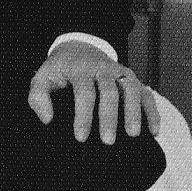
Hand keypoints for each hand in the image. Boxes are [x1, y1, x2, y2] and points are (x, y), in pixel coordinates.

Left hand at [27, 38, 160, 143]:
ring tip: (133, 135)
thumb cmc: (59, 71)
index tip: (80, 137)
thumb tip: (47, 119)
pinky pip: (147, 94)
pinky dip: (152, 112)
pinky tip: (153, 131)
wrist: (78, 48)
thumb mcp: (42, 78)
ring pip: (132, 90)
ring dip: (134, 112)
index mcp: (80, 69)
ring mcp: (121, 73)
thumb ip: (38, 97)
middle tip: (108, 141)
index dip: (83, 115)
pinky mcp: (133, 80)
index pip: (84, 92)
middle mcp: (103, 69)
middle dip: (109, 117)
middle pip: (110, 92)